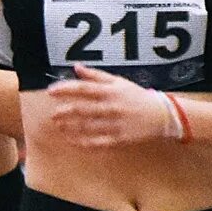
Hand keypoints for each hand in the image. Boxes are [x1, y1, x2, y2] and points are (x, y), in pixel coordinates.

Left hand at [48, 67, 177, 146]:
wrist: (161, 115)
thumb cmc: (136, 97)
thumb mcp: (118, 82)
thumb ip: (96, 76)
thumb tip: (76, 67)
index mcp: (110, 91)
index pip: (83, 89)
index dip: (65, 89)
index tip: (51, 91)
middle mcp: (111, 108)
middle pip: (82, 110)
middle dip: (64, 112)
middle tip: (53, 115)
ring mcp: (115, 125)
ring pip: (87, 128)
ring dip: (70, 128)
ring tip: (59, 127)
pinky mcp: (119, 139)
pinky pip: (97, 143)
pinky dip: (83, 143)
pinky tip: (72, 141)